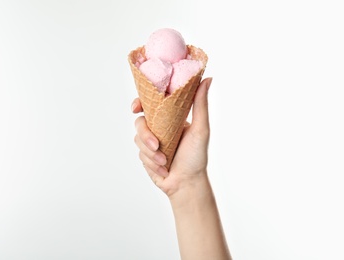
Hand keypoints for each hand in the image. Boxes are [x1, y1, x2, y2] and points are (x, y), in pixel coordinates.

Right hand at [133, 78, 212, 196]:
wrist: (187, 184)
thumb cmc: (196, 157)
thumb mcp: (201, 129)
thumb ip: (200, 104)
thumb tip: (207, 78)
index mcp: (171, 118)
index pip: (151, 104)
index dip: (140, 102)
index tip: (136, 107)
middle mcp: (159, 128)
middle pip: (140, 122)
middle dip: (146, 135)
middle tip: (156, 144)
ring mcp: (151, 142)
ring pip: (138, 139)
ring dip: (151, 153)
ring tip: (164, 161)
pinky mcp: (146, 156)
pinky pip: (140, 154)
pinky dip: (152, 162)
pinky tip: (163, 169)